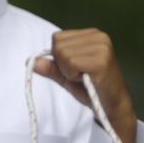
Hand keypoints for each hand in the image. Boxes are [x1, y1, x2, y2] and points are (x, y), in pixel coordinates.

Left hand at [33, 28, 138, 142]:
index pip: (57, 38)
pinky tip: (87, 80)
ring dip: (68, 71)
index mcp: (91, 34)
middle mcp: (98, 36)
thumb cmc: (92, 90)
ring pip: (63, 54)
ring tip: (85, 78)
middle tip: (81, 76)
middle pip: (58, 44)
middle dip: (63, 64)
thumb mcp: (67, 76)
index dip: (60, 57)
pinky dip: (73, 75)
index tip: (76, 69)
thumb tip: (31, 61)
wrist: (112, 107)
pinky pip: (71, 62)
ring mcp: (101, 46)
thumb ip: (51, 67)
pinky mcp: (101, 60)